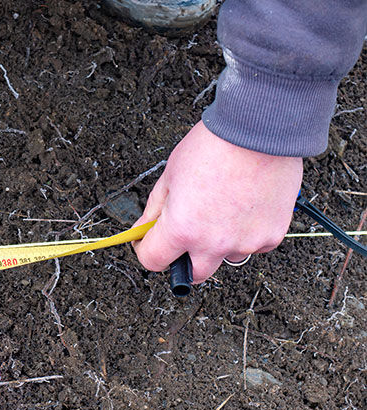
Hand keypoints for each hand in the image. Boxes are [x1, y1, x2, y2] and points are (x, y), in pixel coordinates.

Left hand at [132, 121, 302, 282]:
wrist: (258, 130)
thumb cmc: (214, 146)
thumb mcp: (170, 175)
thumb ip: (155, 209)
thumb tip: (143, 228)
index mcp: (182, 229)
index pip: (153, 262)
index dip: (147, 251)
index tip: (149, 242)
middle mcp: (213, 243)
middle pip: (193, 274)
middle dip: (185, 259)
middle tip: (187, 235)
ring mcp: (244, 243)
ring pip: (227, 257)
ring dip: (220, 243)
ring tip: (223, 209)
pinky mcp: (271, 236)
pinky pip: (255, 245)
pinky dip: (248, 232)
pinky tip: (245, 206)